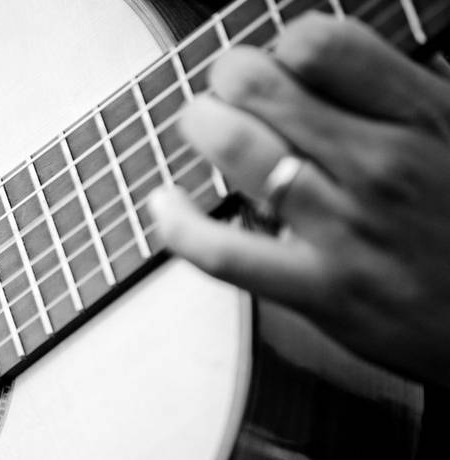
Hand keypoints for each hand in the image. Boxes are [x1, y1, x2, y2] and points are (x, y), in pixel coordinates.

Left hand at [149, 13, 449, 384]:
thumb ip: (398, 97)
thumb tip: (330, 66)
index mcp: (422, 115)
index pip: (318, 42)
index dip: (281, 48)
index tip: (280, 68)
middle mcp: (380, 164)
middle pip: (258, 86)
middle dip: (225, 80)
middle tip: (227, 95)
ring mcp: (345, 228)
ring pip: (235, 148)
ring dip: (200, 126)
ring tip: (201, 128)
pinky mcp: (320, 290)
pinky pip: (221, 251)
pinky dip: (176, 223)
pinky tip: (164, 203)